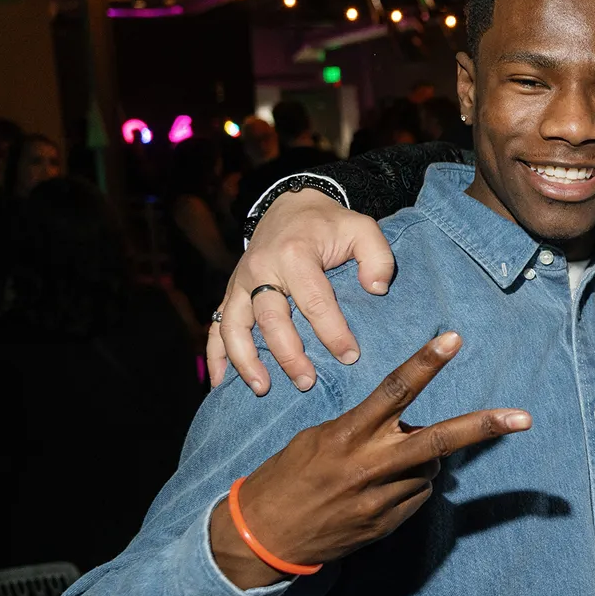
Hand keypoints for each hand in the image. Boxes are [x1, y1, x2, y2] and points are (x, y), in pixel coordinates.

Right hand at [208, 189, 394, 393]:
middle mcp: (261, 269)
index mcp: (295, 255)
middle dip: (289, 355)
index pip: (314, 301)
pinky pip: (216, 326)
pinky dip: (216, 355)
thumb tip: (376, 289)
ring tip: (263, 389)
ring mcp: (241, 283)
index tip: (350, 356)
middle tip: (308, 382)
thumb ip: (378, 257)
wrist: (291, 205)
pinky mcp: (232, 293)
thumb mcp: (362, 228)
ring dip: (246, 361)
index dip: (333, 332)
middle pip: (272, 320)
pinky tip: (222, 383)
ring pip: (235, 327)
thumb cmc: (330, 224)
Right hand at [208, 332, 530, 588]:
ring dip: (419, 463)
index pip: (394, 390)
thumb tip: (410, 433)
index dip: (426, 363)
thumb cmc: (287, 477)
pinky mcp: (386, 526)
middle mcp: (370, 466)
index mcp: (348, 435)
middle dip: (484, 428)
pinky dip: (408, 488)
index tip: (454, 337)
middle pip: (438, 440)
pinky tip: (374, 494)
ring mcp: (381, 500)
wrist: (263, 538)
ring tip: (377, 469)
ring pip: (429, 471)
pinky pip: (417, 497)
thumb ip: (366, 431)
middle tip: (524, 418)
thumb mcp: (318, 440)